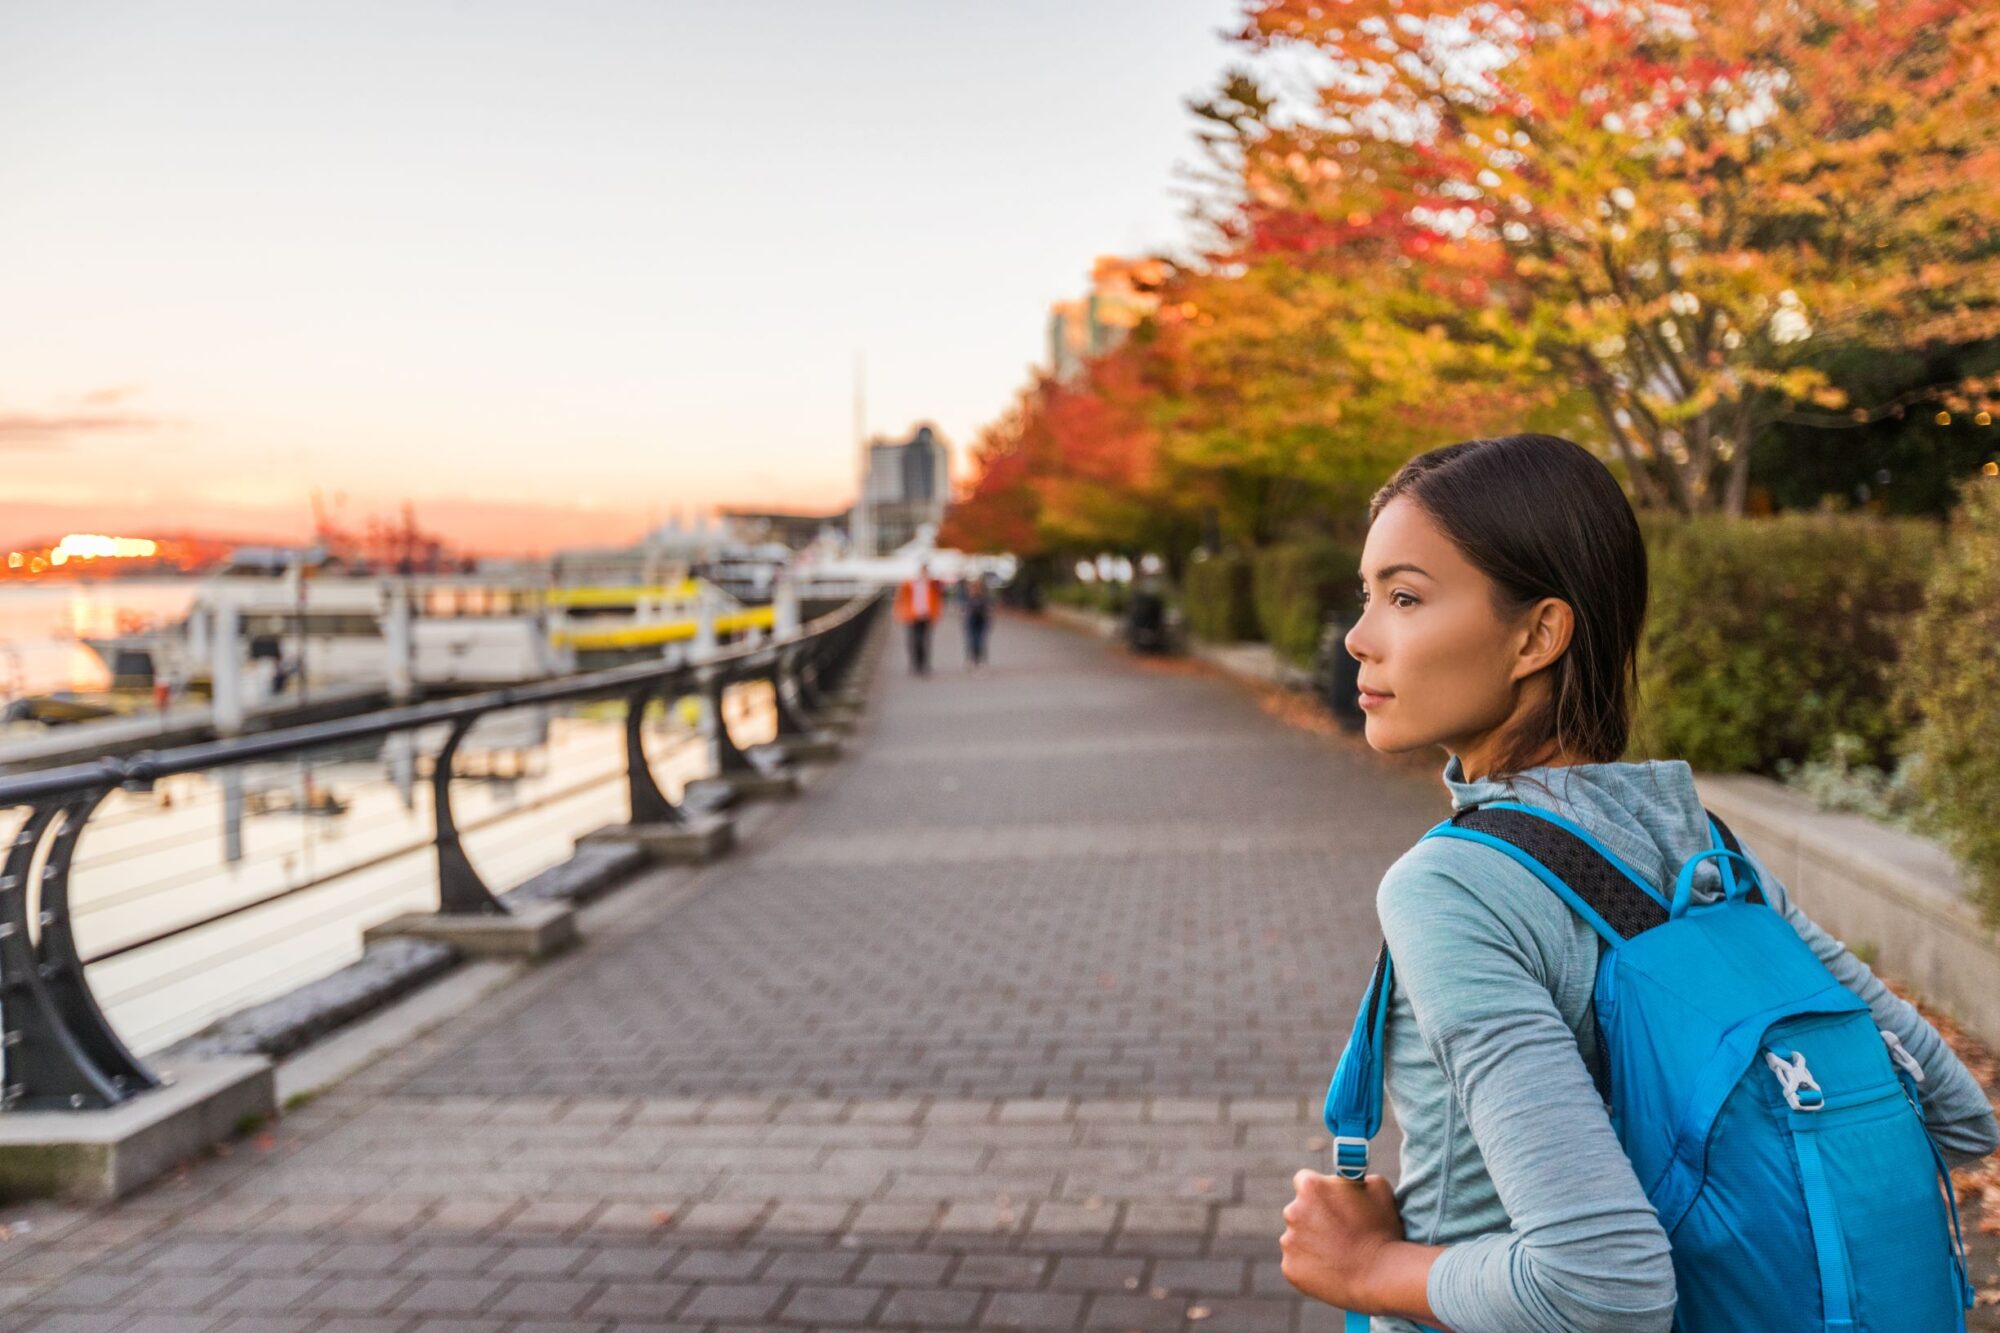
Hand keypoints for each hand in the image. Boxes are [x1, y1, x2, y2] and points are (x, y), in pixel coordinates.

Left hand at [1280, 1168, 1406, 1312]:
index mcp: (1311, 1186)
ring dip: (1312, 1243)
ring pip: (1297, 1238)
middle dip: (1314, 1217)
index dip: (1319, 1190)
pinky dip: (1311, 1266)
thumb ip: (1356, 1177)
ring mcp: (1289, 1241)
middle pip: (1298, 1210)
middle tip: (1338, 1231)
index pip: (1304, 1180)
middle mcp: (1293, 1211)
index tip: (1328, 1198)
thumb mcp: (1378, 1188)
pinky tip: (1333, 1270)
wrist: (1381, 1275)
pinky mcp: (1290, 1268)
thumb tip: (1347, 1178)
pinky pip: (1298, 1263)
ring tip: (1339, 1254)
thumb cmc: (1382, 1229)